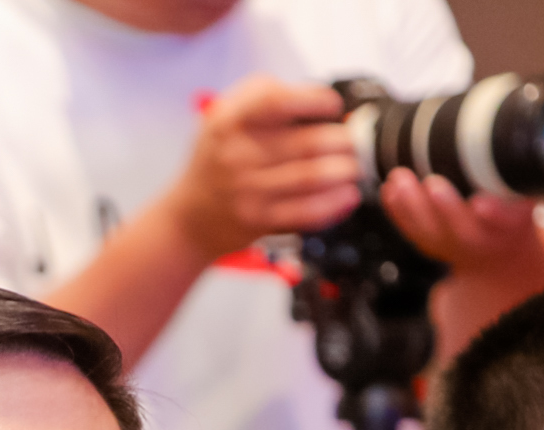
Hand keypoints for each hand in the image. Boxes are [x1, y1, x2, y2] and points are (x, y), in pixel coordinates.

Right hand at [159, 78, 358, 258]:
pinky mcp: (259, 220)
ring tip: (355, 165)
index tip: (333, 105)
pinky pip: (306, 211)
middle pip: (307, 142)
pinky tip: (348, 195)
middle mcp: (236, 155)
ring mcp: (248, 190)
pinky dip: (334, 203)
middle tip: (354, 140)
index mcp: (228, 122)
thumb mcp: (221, 117)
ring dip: (345, 170)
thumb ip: (260, 96)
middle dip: (343, 141)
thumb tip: (312, 95)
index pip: (276, 101)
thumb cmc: (214, 161)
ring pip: (313, 177)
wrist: (189, 218)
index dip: (313, 100)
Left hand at [378, 170, 543, 276]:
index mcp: (512, 227)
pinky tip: (390, 191)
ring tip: (400, 180)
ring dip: (412, 207)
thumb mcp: (528, 196)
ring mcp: (452, 246)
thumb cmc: (512, 219)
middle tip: (432, 183)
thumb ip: (526, 172)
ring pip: (431, 232)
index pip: (507, 221)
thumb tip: (523, 127)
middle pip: (462, 229)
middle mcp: (482, 240)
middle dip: (446, 207)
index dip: (496, 213)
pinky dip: (398, 212)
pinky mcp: (430, 245)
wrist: (498, 257)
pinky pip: (412, 231)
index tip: (483, 204)